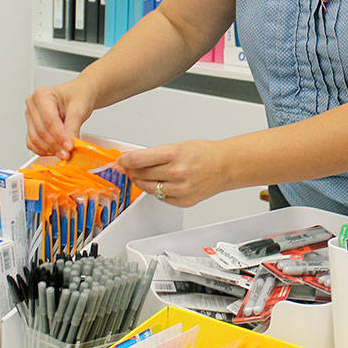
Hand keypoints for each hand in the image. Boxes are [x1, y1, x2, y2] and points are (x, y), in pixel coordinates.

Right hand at [24, 80, 95, 159]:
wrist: (79, 95)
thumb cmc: (78, 96)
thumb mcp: (79, 109)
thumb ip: (73, 127)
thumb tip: (69, 146)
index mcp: (42, 95)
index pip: (49, 120)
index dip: (59, 136)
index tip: (70, 146)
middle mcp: (33, 105)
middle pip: (41, 131)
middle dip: (55, 145)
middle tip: (68, 153)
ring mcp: (30, 116)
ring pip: (35, 139)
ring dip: (50, 149)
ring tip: (64, 153)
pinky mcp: (32, 127)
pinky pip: (32, 143)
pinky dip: (43, 150)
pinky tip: (55, 151)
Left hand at [117, 140, 231, 207]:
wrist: (225, 166)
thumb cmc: (204, 154)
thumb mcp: (178, 146)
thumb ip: (155, 154)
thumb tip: (134, 160)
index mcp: (175, 154)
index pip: (139, 159)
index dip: (125, 160)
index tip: (121, 160)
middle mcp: (177, 172)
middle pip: (141, 174)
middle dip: (132, 170)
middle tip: (129, 167)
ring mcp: (180, 189)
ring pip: (149, 188)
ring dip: (142, 182)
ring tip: (143, 175)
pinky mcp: (183, 201)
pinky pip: (161, 198)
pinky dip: (157, 191)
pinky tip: (160, 184)